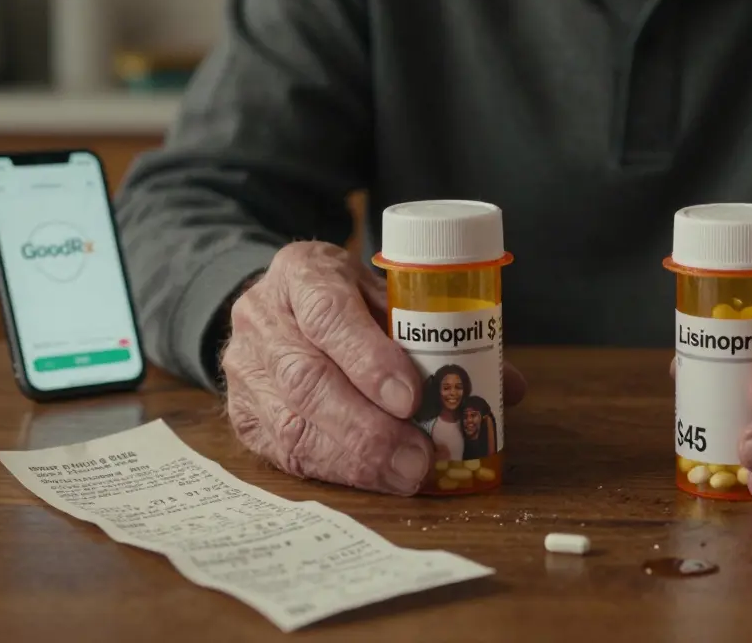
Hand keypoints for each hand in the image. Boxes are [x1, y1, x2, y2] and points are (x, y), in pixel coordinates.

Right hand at [221, 241, 527, 494]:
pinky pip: (285, 451)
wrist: (275, 304)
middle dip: (369, 426)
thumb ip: (441, 333)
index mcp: (302, 272)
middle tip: (419, 456)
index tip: (410, 396)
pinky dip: (337, 470)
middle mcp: (263, 316)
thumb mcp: (387, 294)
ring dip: (356, 458)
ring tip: (406, 474)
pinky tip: (375, 479)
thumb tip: (508, 387)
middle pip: (307, 378)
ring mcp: (246, 368)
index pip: (328, 313)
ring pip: (293, 422)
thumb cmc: (347, 300)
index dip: (369, 358)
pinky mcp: (243, 414)